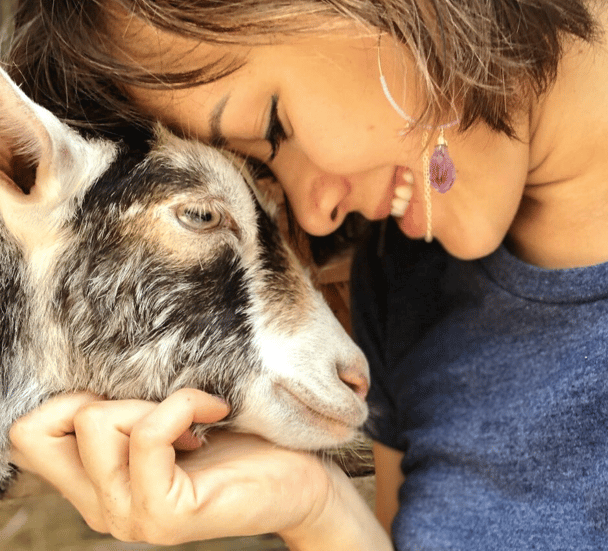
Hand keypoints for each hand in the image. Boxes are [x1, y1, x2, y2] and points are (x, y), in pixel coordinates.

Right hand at [9, 389, 332, 544]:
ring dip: (153, 400)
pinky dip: (183, 405)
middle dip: (101, 398)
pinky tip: (214, 412)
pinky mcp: (164, 516)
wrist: (299, 476)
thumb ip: (129, 409)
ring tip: (195, 415)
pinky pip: (149, 435)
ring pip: (97, 422)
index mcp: (97, 482)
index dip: (66, 399)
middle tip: (158, 408)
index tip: (130, 397)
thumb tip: (96, 370)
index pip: (27, 435)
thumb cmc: (239, 438)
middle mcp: (101, 507)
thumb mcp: (171, 417)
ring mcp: (128, 517)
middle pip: (39, 429)